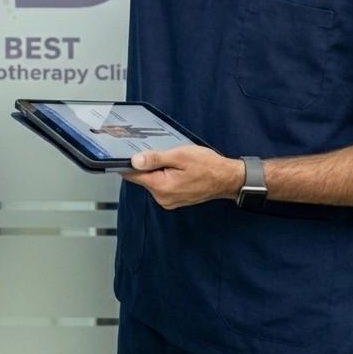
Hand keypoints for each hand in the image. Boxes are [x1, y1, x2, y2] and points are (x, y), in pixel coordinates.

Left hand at [121, 146, 244, 209]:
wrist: (226, 179)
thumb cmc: (207, 166)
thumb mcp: (180, 156)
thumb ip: (155, 159)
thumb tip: (134, 161)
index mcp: (161, 187)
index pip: (133, 176)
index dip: (128, 163)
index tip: (127, 153)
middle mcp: (162, 197)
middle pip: (143, 178)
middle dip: (148, 165)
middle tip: (163, 152)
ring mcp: (168, 201)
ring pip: (153, 181)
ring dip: (158, 170)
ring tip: (174, 161)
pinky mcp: (173, 200)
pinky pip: (162, 186)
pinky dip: (165, 176)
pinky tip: (177, 169)